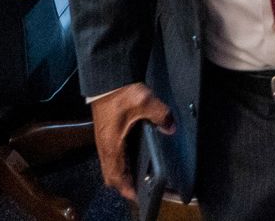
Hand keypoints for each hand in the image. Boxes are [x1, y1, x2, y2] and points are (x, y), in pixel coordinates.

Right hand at [92, 83, 175, 202]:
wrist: (106, 78)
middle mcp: (105, 146)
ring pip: (110, 166)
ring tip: (138, 177)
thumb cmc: (121, 92)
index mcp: (113, 145)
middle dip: (124, 185)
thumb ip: (160, 115)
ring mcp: (104, 140)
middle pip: (111, 176)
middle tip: (139, 189)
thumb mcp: (144, 101)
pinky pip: (112, 156)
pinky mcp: (106, 133)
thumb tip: (170, 128)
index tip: (138, 196)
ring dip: (122, 174)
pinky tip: (132, 157)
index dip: (127, 189)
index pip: (116, 176)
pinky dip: (121, 162)